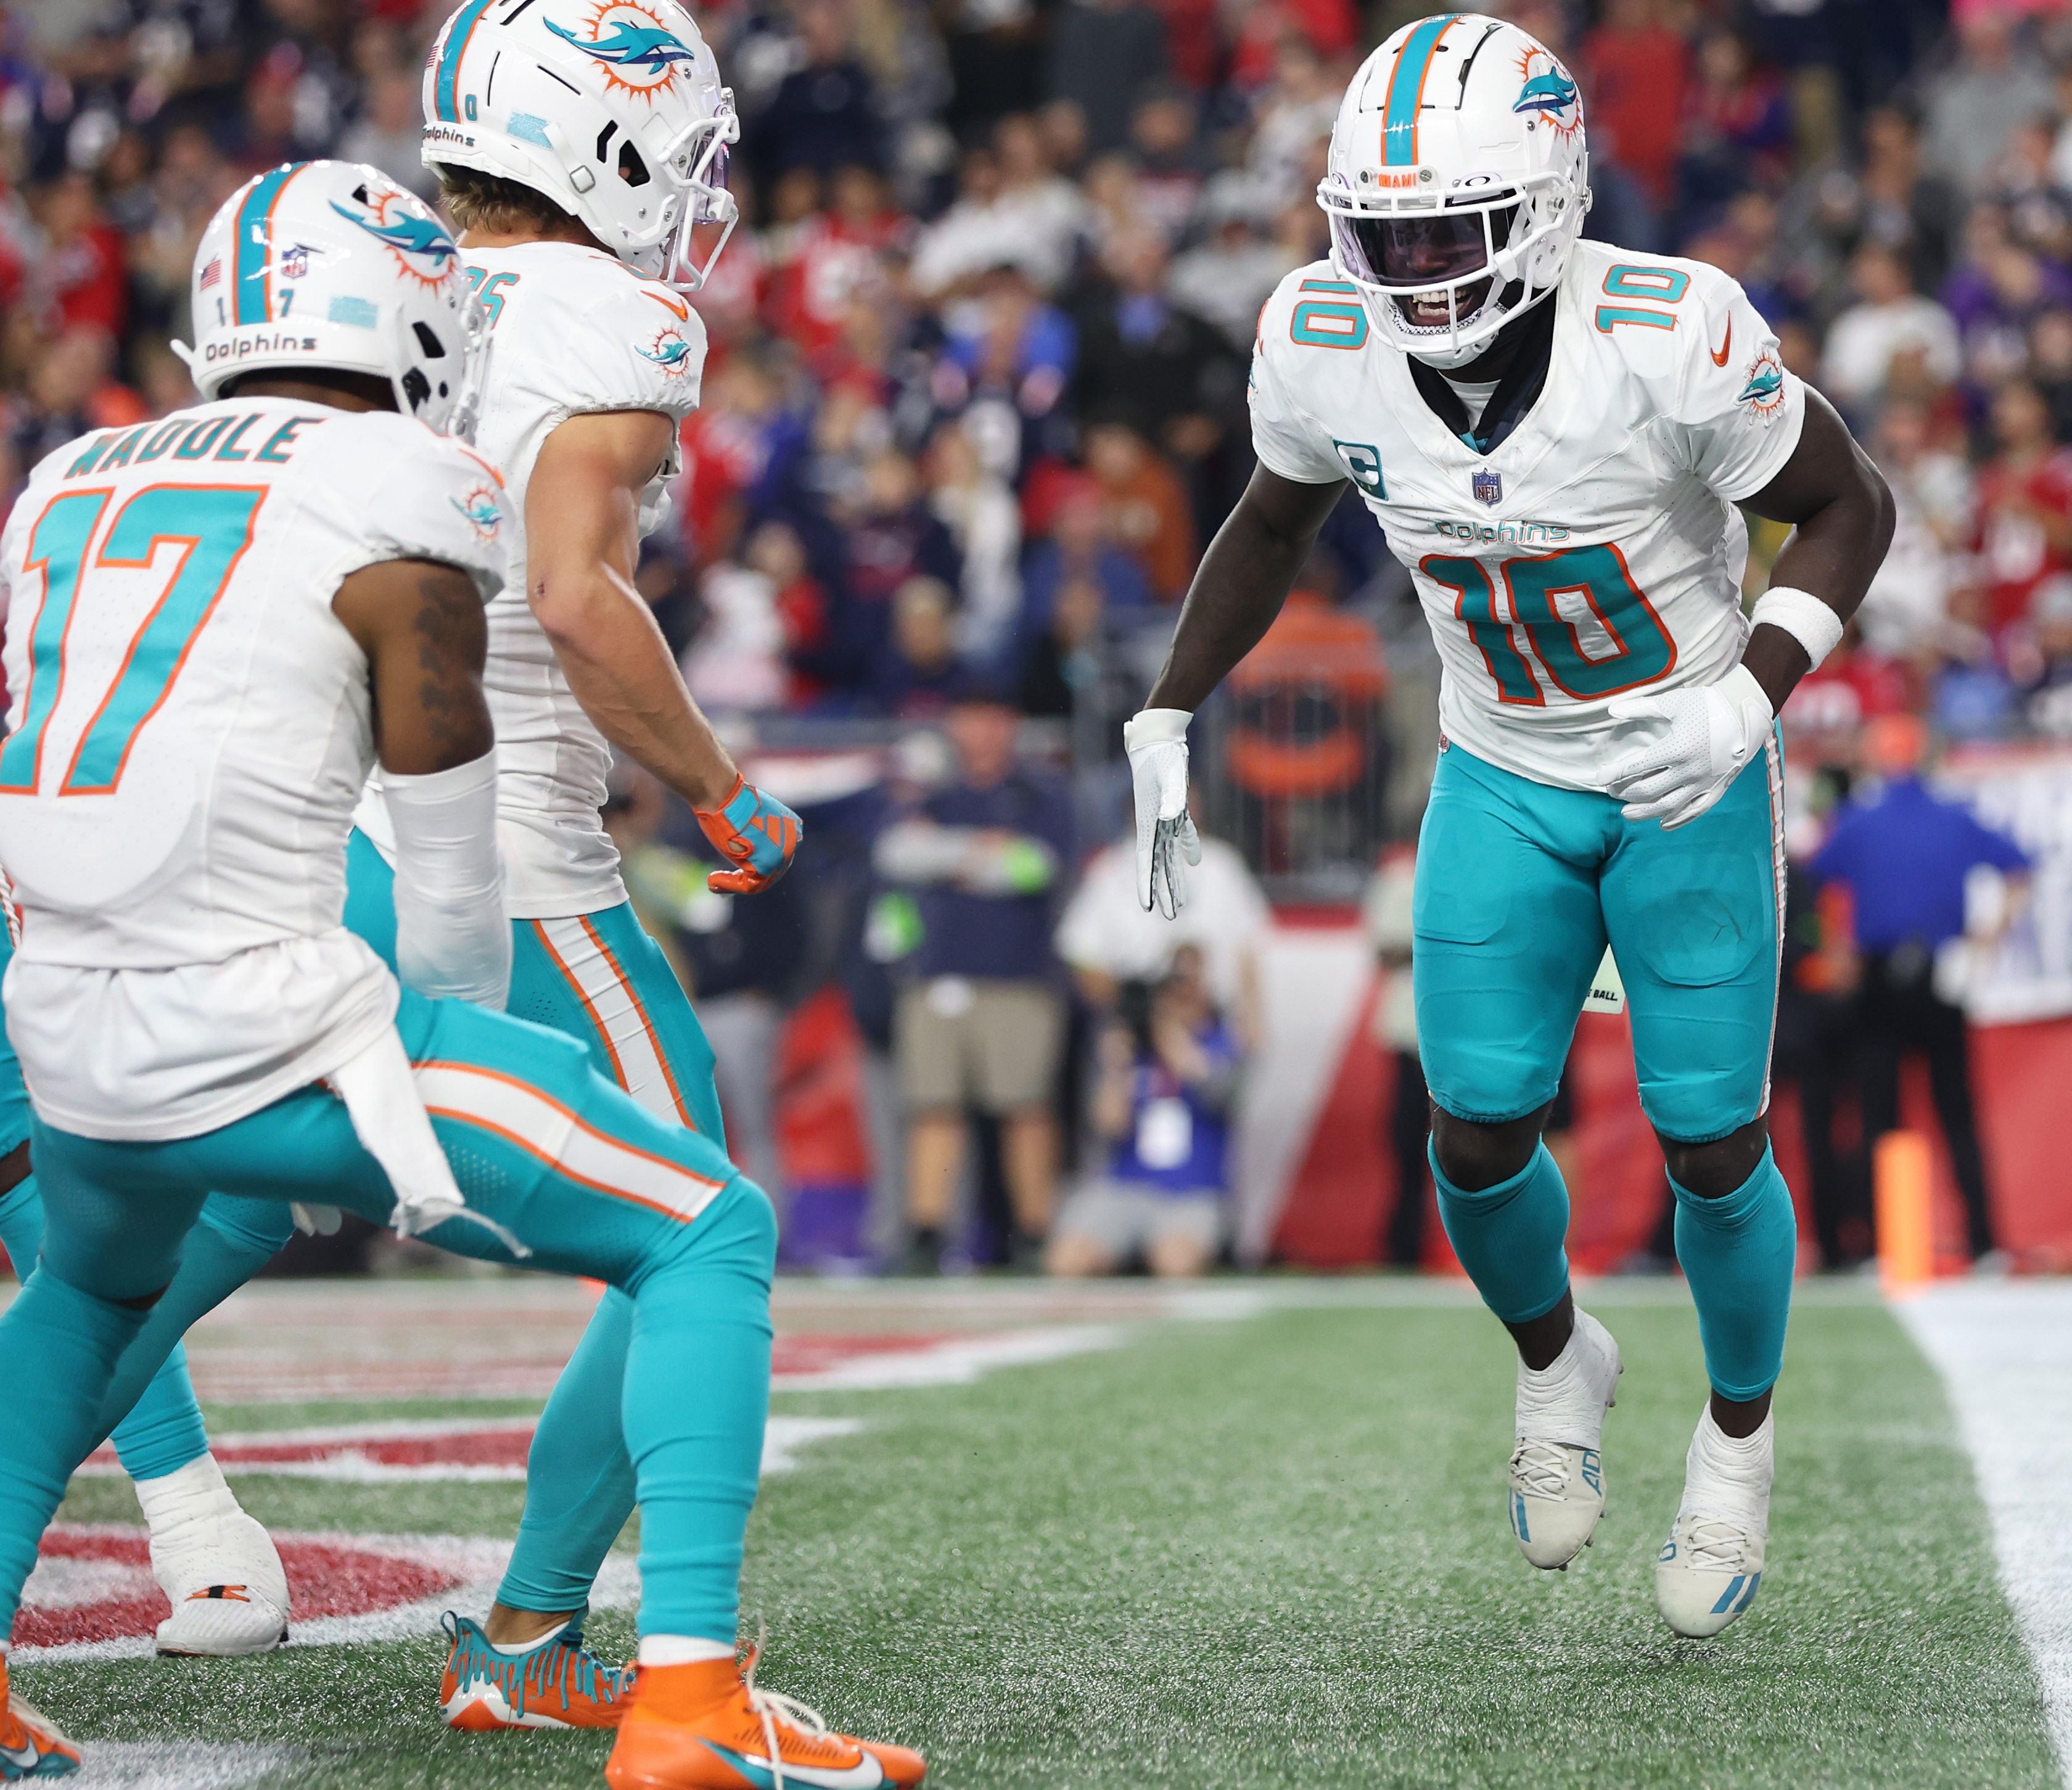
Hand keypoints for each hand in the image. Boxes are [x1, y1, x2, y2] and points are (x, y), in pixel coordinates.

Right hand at [695, 775, 801, 893]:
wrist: (724, 795)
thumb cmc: (729, 803)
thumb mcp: (749, 818)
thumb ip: (756, 834)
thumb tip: (746, 846)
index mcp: (791, 828)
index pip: (777, 854)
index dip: (755, 862)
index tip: (737, 864)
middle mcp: (792, 842)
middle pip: (772, 869)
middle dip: (747, 876)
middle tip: (725, 879)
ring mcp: (782, 855)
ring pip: (761, 880)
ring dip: (734, 883)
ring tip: (714, 882)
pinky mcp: (766, 866)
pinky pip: (749, 885)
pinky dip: (729, 885)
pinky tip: (713, 881)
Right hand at [1125, 707, 1200, 917]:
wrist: (1159, 736)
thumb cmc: (1162, 756)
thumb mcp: (1170, 779)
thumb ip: (1172, 801)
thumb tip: (1171, 821)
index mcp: (1148, 822)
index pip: (1146, 861)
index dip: (1146, 884)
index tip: (1147, 907)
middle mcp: (1153, 824)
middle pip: (1159, 865)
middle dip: (1165, 892)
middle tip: (1172, 917)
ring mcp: (1163, 816)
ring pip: (1170, 854)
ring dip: (1175, 876)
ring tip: (1182, 901)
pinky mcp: (1174, 807)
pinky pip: (1182, 832)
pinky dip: (1187, 846)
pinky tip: (1192, 861)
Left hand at [1605, 665, 1772, 829]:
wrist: (1747, 710)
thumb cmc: (1708, 703)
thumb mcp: (1673, 702)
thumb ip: (1640, 708)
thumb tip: (1611, 709)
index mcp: (1677, 748)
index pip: (1635, 767)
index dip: (1614, 774)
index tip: (1599, 777)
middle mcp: (1689, 770)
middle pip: (1648, 790)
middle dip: (1626, 793)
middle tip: (1612, 792)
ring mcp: (1704, 782)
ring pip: (1669, 806)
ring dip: (1644, 813)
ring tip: (1627, 814)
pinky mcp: (1718, 787)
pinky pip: (1696, 810)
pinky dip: (1678, 819)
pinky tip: (1663, 824)